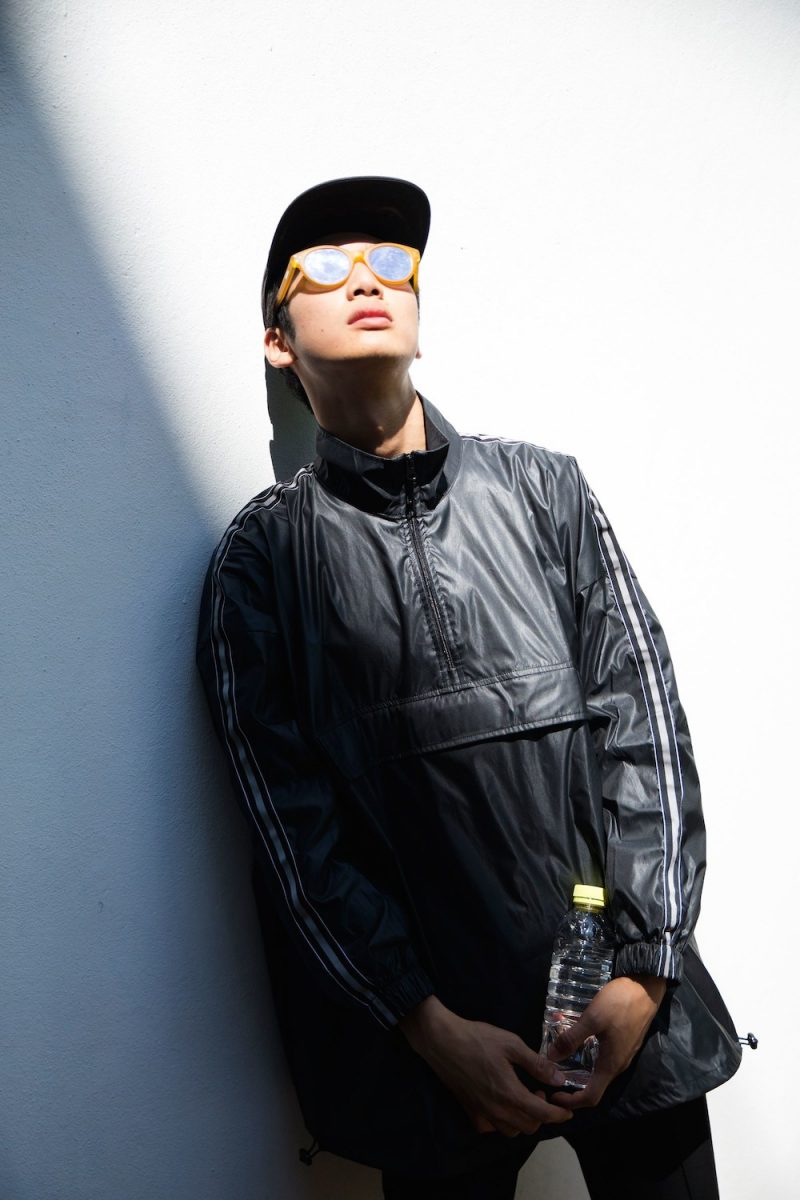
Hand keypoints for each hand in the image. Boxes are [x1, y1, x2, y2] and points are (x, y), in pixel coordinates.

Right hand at [398, 995, 573, 1137]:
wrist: (442, 1041)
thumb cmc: (477, 1038)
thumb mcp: (511, 1044)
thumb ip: (536, 1064)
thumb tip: (558, 1079)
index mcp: (510, 1093)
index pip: (542, 1114)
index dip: (559, 1115)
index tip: (567, 1110)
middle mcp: (497, 1110)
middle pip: (529, 1126)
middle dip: (542, 1114)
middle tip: (540, 1091)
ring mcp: (482, 1113)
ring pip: (511, 1130)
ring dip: (523, 1119)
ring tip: (522, 1097)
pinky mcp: (469, 1111)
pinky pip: (491, 1128)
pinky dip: (502, 1122)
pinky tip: (501, 1104)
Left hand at [547, 975, 666, 1109]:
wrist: (646, 987)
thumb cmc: (620, 1004)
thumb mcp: (592, 1019)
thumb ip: (571, 1038)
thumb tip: (550, 1058)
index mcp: (611, 1065)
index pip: (591, 1098)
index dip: (571, 1101)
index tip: (552, 1095)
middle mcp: (618, 1065)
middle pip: (594, 1086)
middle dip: (572, 1085)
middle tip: (551, 1075)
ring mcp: (623, 1054)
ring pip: (599, 1070)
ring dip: (579, 1068)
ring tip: (560, 1055)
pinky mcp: (624, 1042)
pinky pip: (604, 1057)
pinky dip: (588, 1054)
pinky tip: (577, 1039)